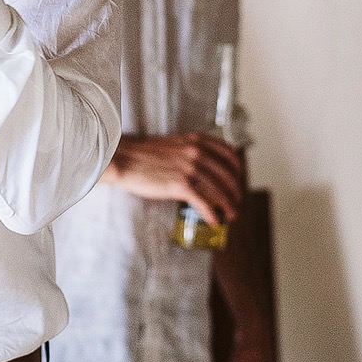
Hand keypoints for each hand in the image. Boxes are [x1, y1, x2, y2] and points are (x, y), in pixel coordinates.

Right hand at [103, 132, 243, 224]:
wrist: (123, 158)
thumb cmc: (142, 153)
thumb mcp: (171, 144)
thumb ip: (187, 150)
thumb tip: (198, 163)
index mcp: (195, 140)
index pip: (228, 152)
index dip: (237, 167)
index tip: (238, 177)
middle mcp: (196, 152)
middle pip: (228, 174)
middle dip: (236, 191)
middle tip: (236, 201)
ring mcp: (190, 169)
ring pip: (220, 190)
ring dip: (229, 205)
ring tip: (230, 215)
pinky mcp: (181, 185)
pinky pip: (204, 203)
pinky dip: (212, 214)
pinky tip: (214, 221)